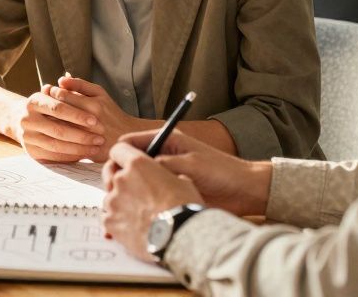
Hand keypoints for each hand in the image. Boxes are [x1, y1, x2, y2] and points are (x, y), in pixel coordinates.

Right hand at [7, 89, 105, 162]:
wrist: (24, 121)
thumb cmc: (48, 106)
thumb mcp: (53, 94)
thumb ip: (63, 89)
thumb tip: (66, 80)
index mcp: (34, 101)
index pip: (58, 108)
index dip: (77, 115)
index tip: (94, 120)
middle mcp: (27, 119)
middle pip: (57, 129)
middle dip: (81, 135)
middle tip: (99, 138)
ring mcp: (27, 136)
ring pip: (56, 145)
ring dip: (78, 148)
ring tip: (95, 148)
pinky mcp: (30, 151)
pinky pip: (52, 157)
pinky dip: (69, 157)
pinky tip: (83, 154)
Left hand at [49, 75, 149, 160]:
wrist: (126, 137)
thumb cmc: (111, 112)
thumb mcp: (100, 93)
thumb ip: (80, 85)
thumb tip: (60, 79)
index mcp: (93, 104)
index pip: (62, 96)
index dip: (51, 94)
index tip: (48, 93)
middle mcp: (90, 121)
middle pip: (58, 113)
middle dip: (47, 108)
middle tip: (43, 106)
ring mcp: (88, 138)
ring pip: (58, 129)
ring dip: (49, 122)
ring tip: (47, 118)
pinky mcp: (86, 151)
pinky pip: (64, 144)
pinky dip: (55, 138)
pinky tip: (52, 133)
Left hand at [101, 141, 203, 261]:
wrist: (178, 237)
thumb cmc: (184, 207)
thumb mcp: (183, 181)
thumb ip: (165, 175)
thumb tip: (166, 180)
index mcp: (138, 164)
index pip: (119, 149)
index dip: (123, 154)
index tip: (126, 161)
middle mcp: (121, 179)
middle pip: (110, 172)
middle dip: (118, 177)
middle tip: (132, 188)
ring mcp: (113, 201)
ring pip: (110, 197)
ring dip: (121, 202)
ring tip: (138, 214)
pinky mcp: (110, 222)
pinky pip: (109, 217)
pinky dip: (118, 220)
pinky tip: (132, 227)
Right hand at [108, 130, 271, 217]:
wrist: (243, 191)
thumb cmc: (221, 171)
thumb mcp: (191, 164)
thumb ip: (163, 163)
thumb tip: (135, 169)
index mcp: (165, 141)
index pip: (129, 143)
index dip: (118, 155)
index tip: (114, 171)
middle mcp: (160, 156)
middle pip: (126, 164)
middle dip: (118, 177)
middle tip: (114, 192)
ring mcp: (162, 176)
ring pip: (133, 182)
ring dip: (125, 193)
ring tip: (121, 205)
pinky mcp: (166, 193)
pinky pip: (145, 197)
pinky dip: (137, 205)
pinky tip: (133, 215)